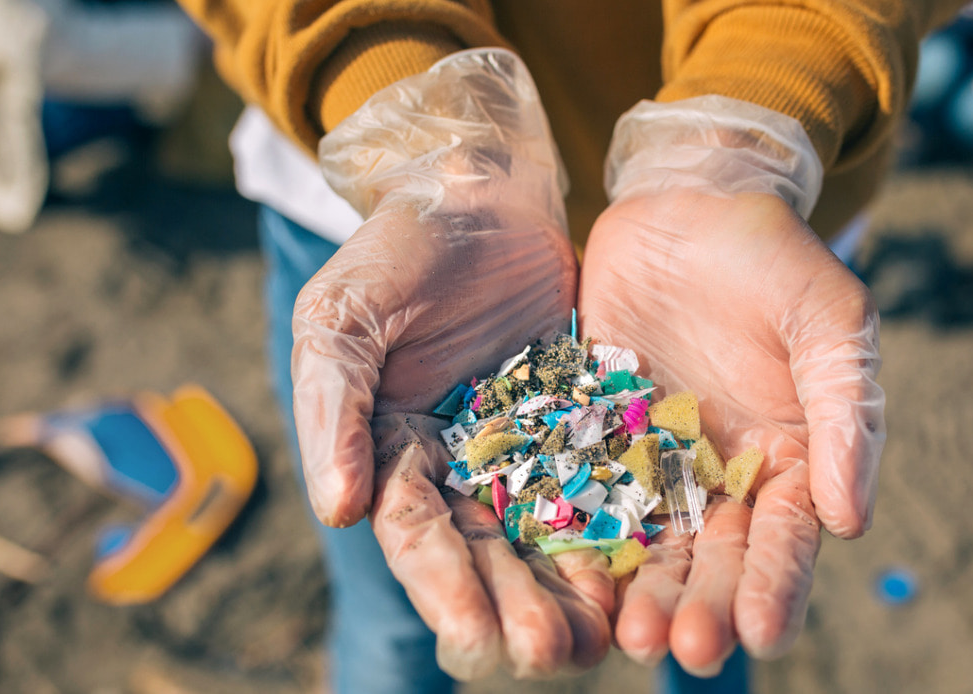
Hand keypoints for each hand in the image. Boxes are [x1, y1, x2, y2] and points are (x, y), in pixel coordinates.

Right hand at [291, 49, 610, 677]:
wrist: (479, 191)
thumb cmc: (397, 249)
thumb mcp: (342, 318)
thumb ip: (331, 411)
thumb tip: (337, 513)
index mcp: (392, 451)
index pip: (416, 534)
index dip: (444, 588)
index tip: (476, 637)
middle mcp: (458, 464)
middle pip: (487, 550)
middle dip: (516, 605)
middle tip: (551, 653)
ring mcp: (523, 446)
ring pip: (546, 531)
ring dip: (569, 587)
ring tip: (602, 637)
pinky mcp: (581, 421)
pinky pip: (600, 480)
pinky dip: (615, 527)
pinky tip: (640, 569)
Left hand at [580, 99, 883, 674]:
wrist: (685, 203)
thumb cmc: (771, 256)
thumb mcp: (827, 320)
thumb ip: (845, 413)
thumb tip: (852, 521)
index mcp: (790, 458)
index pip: (787, 537)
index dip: (777, 586)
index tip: (761, 635)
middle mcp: (721, 475)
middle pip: (714, 557)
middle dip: (702, 606)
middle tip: (684, 648)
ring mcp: (654, 460)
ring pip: (648, 542)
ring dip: (640, 591)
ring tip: (627, 634)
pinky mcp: (595, 434)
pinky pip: (584, 493)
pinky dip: (579, 538)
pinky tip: (568, 579)